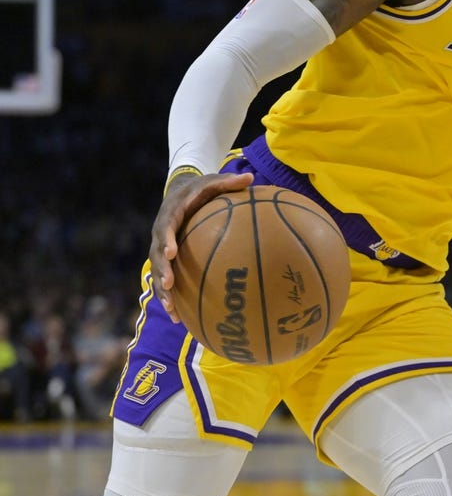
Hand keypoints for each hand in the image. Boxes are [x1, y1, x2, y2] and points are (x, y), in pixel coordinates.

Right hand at [150, 171, 252, 320]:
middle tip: (168, 285)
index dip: (165, 240)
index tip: (171, 252)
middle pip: (156, 255)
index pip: (164, 227)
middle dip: (160, 271)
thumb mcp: (213, 181)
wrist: (179, 193)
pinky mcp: (166, 260)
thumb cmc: (201, 189)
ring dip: (162, 292)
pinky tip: (179, 319)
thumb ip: (229, 180)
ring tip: (171, 309)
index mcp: (170, 214)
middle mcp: (161, 233)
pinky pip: (166, 280)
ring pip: (157, 272)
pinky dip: (170, 298)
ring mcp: (161, 248)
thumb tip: (252, 176)